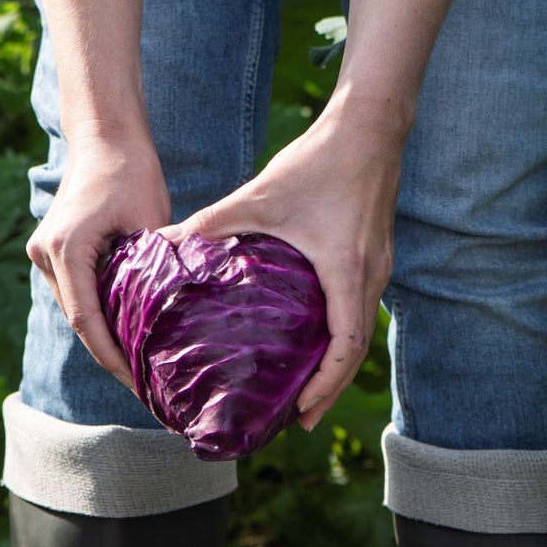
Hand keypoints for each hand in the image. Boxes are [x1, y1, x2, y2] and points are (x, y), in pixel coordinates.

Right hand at [26, 123, 170, 385]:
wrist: (103, 137)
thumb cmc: (131, 173)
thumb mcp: (150, 224)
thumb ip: (151, 272)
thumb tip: (170, 322)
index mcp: (66, 248)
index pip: (87, 319)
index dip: (111, 356)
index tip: (137, 382)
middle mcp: (46, 254)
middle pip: (80, 320)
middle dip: (111, 355)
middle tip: (145, 387)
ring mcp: (44, 253)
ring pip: (77, 310)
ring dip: (105, 339)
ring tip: (139, 369)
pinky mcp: (52, 252)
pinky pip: (76, 295)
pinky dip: (99, 317)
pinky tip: (126, 337)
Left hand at [160, 97, 405, 429]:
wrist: (371, 127)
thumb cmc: (319, 161)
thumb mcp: (261, 194)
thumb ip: (215, 221)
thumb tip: (167, 243)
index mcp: (346, 272)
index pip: (345, 347)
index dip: (326, 385)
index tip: (302, 410)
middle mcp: (370, 279)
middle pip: (357, 353)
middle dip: (329, 389)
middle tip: (300, 418)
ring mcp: (379, 271)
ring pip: (362, 334)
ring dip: (337, 366)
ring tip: (308, 392)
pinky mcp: (376, 259)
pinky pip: (362, 312)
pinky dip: (343, 338)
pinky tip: (319, 343)